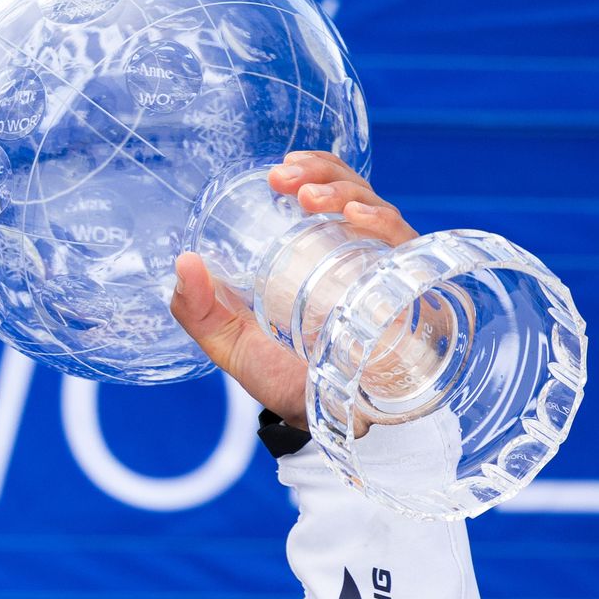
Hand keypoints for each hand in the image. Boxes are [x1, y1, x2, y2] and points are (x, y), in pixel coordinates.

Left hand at [169, 151, 418, 428]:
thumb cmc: (290, 380)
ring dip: (346, 193)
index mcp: (320, 255)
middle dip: (324, 173)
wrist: (331, 427)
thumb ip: (199, 311)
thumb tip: (183, 262)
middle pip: (354, 193)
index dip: (309, 171)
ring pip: (380, 212)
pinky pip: (409, 250)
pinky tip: (360, 220)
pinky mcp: (415, 295)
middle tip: (286, 179)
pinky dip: (385, 227)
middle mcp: (359, 256)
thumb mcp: (233, 344)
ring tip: (310, 197)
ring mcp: (388, 273)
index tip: (277, 172)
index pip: (324, 195)